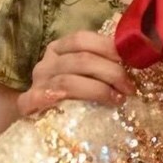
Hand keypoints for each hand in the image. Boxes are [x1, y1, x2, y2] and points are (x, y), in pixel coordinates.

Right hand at [16, 30, 135, 116]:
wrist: (40, 122)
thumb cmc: (72, 97)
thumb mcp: (86, 75)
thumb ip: (102, 61)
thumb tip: (133, 45)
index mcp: (59, 50)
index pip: (82, 39)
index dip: (107, 47)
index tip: (128, 60)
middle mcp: (46, 63)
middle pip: (81, 60)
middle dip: (111, 72)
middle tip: (129, 87)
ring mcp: (37, 84)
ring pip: (69, 81)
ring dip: (99, 90)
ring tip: (118, 99)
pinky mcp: (28, 104)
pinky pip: (40, 98)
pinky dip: (56, 98)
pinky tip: (73, 103)